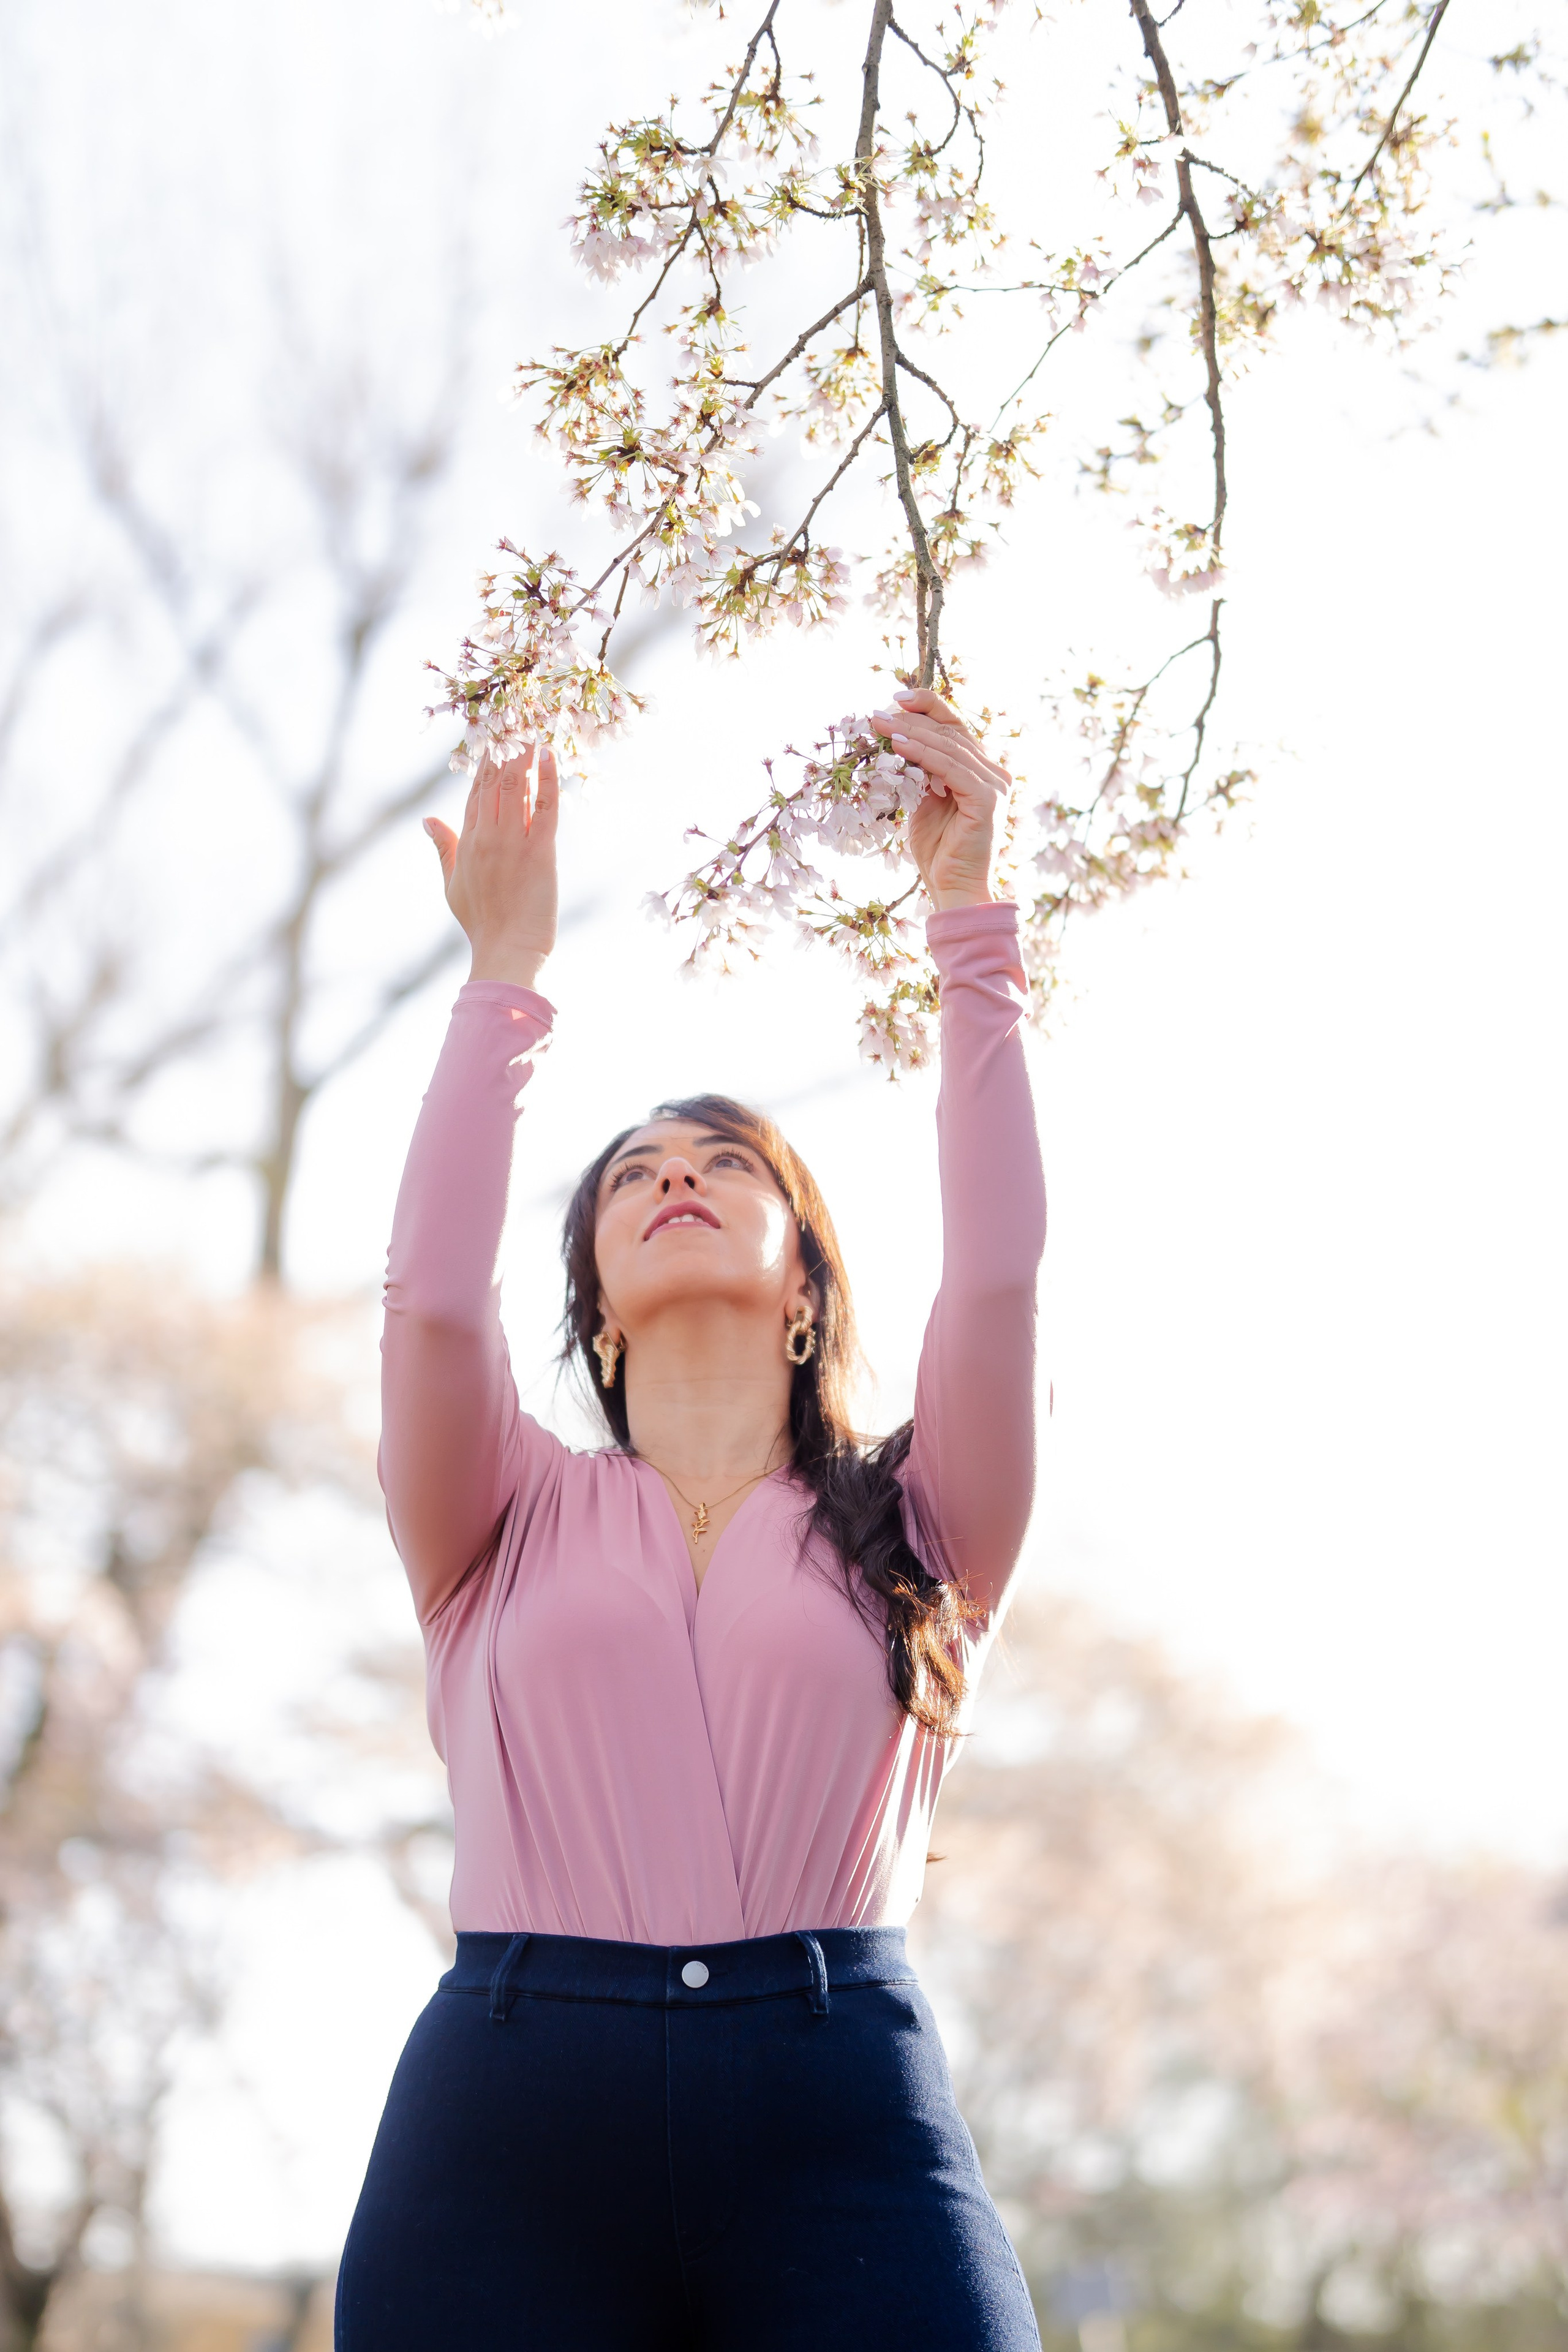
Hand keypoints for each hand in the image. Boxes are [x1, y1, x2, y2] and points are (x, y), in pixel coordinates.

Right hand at [424, 741, 558, 988]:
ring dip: (523, 753)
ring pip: (516, 787)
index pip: (474, 790)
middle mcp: (487, 836)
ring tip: (531, 722)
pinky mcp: (539, 853)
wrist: (505, 951)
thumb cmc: (482, 923)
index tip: (493, 732)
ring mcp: (512, 843)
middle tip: (514, 713)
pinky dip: (547, 780)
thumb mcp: (452, 883)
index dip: (483, 759)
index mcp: (467, 841)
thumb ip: (443, 846)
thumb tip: (426, 819)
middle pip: (493, 780)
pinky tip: (549, 755)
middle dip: (503, 745)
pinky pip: (544, 808)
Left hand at [871, 688, 1008, 910]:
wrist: (953, 888)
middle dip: (912, 720)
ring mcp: (994, 785)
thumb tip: (897, 740)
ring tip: (881, 725)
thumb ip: (920, 772)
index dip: (928, 708)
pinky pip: (950, 768)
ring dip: (911, 733)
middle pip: (952, 732)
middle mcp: (994, 772)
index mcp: (982, 770)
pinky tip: (899, 746)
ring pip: (950, 747)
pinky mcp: (988, 799)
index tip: (895, 699)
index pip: (956, 727)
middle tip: (878, 714)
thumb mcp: (923, 802)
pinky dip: (923, 755)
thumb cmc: (938, 851)